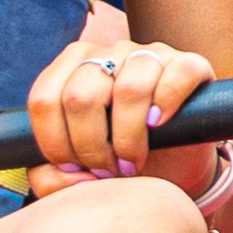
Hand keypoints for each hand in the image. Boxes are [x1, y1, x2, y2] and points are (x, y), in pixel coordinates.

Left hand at [25, 32, 226, 199]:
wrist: (170, 165)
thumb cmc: (115, 162)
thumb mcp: (75, 174)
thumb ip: (49, 179)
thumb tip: (72, 175)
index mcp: (71, 68)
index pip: (43, 100)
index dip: (55, 144)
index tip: (74, 169)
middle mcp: (107, 53)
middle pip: (80, 97)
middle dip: (90, 148)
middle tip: (106, 171)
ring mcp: (149, 54)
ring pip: (128, 89)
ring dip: (128, 139)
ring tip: (131, 163)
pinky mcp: (189, 64)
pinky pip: (176, 76)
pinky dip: (166, 106)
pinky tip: (160, 126)